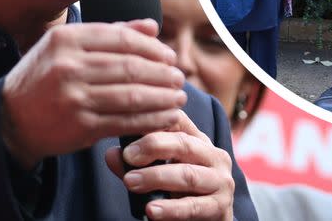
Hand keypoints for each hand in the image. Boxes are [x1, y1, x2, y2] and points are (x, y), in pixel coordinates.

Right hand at [1, 19, 186, 169]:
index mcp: (66, 39)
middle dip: (162, 73)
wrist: (10, 118)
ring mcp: (74, 97)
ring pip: (132, 95)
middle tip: (179, 76)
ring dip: (162, 97)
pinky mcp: (80, 126)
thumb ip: (109, 33)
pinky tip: (165, 117)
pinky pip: (125, 121)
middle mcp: (68, 66)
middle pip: (131, 67)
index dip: (152, 47)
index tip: (169, 55)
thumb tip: (151, 26)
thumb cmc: (45, 75)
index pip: (122, 38)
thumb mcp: (66, 45)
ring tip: (178, 97)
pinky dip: (150, 120)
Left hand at [105, 110, 233, 220]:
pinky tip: (151, 210)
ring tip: (130, 182)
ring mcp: (220, 181)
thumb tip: (111, 154)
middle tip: (128, 156)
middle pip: (184, 143)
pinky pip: (193, 206)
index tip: (129, 124)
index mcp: (199, 141)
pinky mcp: (220, 207)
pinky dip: (170, 209)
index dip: (154, 120)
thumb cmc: (180, 193)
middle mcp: (214, 156)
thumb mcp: (159, 174)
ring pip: (187, 175)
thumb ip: (135, 165)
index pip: (178, 120)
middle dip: (153, 146)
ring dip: (156, 177)